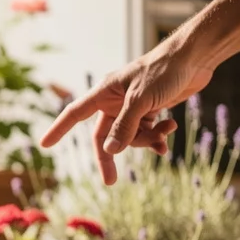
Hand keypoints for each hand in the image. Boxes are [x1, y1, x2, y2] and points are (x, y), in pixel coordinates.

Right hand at [40, 36, 214, 183]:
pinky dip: (158, 134)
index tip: (45, 144)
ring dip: (146, 141)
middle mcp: (116, 101)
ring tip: (164, 137)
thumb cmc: (164, 70)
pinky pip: (147, 131)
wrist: (195, 57)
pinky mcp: (151, 109)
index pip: (75, 114)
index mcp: (105, 93)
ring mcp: (133, 106)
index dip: (59, 129)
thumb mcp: (141, 101)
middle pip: (105, 135)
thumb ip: (125, 126)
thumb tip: (110, 151)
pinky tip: (170, 128)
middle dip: (111, 156)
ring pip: (130, 136)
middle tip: (110, 182)